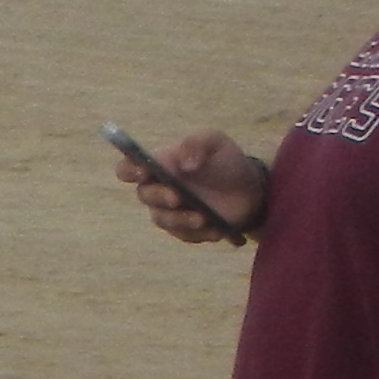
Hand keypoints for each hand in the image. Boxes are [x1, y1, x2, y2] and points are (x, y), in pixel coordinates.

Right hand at [117, 129, 266, 244]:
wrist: (251, 190)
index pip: (128, 168)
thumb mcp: (215, 142)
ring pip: (162, 219)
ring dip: (180, 220)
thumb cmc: (226, 162)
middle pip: (144, 196)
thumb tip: (183, 163)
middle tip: (177, 197)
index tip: (144, 172)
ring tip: (203, 218)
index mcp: (160, 165)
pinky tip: (216, 229)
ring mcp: (170, 212)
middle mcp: (158, 189)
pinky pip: (183, 235)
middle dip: (159, 197)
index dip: (129, 171)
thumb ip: (196, 143)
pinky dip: (199, 233)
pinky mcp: (184, 230)